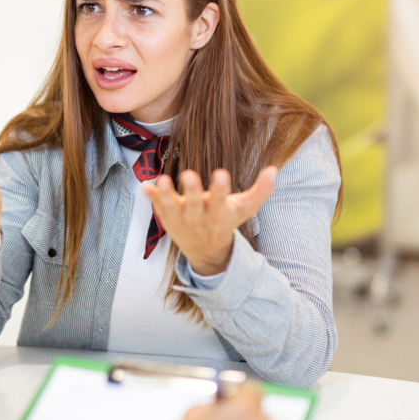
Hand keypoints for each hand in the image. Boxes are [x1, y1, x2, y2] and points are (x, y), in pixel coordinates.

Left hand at [141, 167, 276, 275]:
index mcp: (219, 212)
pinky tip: (144, 186)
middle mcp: (199, 216)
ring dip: (166, 195)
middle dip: (192, 190)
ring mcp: (180, 217)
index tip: (220, 174)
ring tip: (162, 181)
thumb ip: (261, 191)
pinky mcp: (166, 216)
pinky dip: (151, 197)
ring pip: (172, 206)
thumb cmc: (226, 222)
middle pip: (194, 204)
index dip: (220, 188)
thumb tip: (275, 169)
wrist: (205, 250)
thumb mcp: (245, 209)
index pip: (220, 199)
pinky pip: (157, 206)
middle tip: (189, 174)